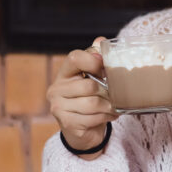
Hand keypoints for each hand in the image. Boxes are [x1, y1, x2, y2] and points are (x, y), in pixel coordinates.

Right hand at [47, 38, 116, 155]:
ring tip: (113, 107)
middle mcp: (56, 89)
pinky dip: (106, 117)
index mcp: (64, 73)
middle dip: (107, 92)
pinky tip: (109, 116)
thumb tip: (100, 40)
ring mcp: (58, 107)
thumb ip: (96, 59)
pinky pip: (92, 118)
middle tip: (114, 96)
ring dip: (108, 106)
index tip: (104, 67)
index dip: (93, 60)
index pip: (75, 58)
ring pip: (93, 103)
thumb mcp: (93, 78)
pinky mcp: (66, 123)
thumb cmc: (90, 99)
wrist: (83, 131)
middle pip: (89, 85)